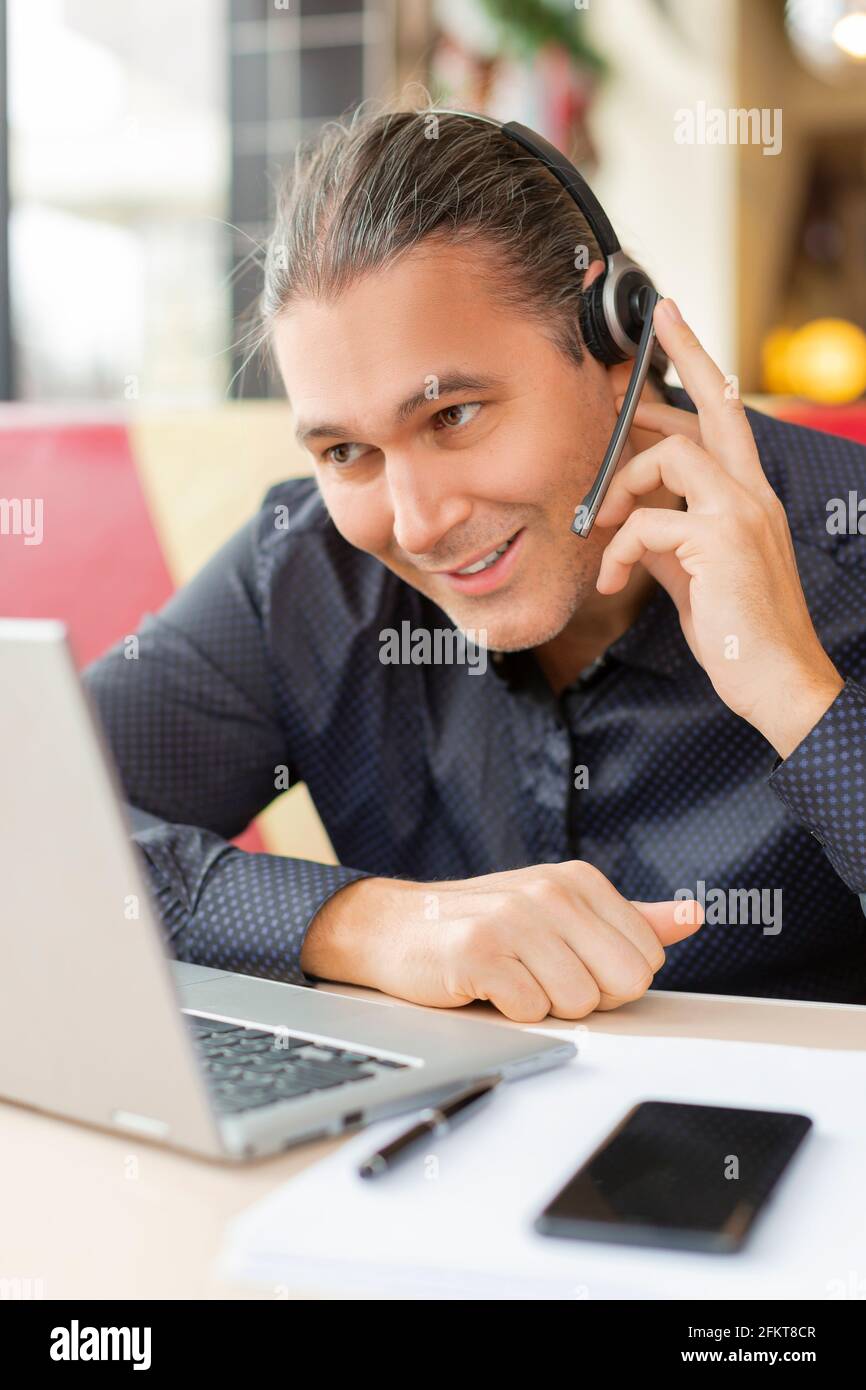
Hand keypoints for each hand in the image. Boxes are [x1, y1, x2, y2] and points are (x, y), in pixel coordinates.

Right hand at [301, 861, 701, 1022]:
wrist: (395, 927)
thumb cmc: (483, 924)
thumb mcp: (561, 913)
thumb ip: (632, 919)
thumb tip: (693, 918)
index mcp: (579, 880)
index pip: (646, 958)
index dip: (609, 978)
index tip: (567, 963)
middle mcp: (550, 891)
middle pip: (623, 983)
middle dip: (587, 996)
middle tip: (542, 977)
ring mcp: (514, 918)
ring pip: (579, 1004)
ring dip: (543, 1005)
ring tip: (511, 978)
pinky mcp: (479, 952)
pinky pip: (531, 1011)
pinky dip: (509, 1012)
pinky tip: (486, 987)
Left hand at [595, 297, 843, 758]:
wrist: (777, 682)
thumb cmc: (737, 632)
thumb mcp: (691, 575)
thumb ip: (664, 539)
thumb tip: (627, 524)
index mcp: (748, 497)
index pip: (726, 418)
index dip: (698, 368)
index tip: (669, 326)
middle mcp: (752, 494)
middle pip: (718, 404)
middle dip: (683, 357)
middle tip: (647, 330)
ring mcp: (741, 513)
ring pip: (672, 455)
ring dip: (622, 485)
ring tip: (602, 525)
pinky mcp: (721, 542)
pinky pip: (647, 522)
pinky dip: (617, 551)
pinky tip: (612, 582)